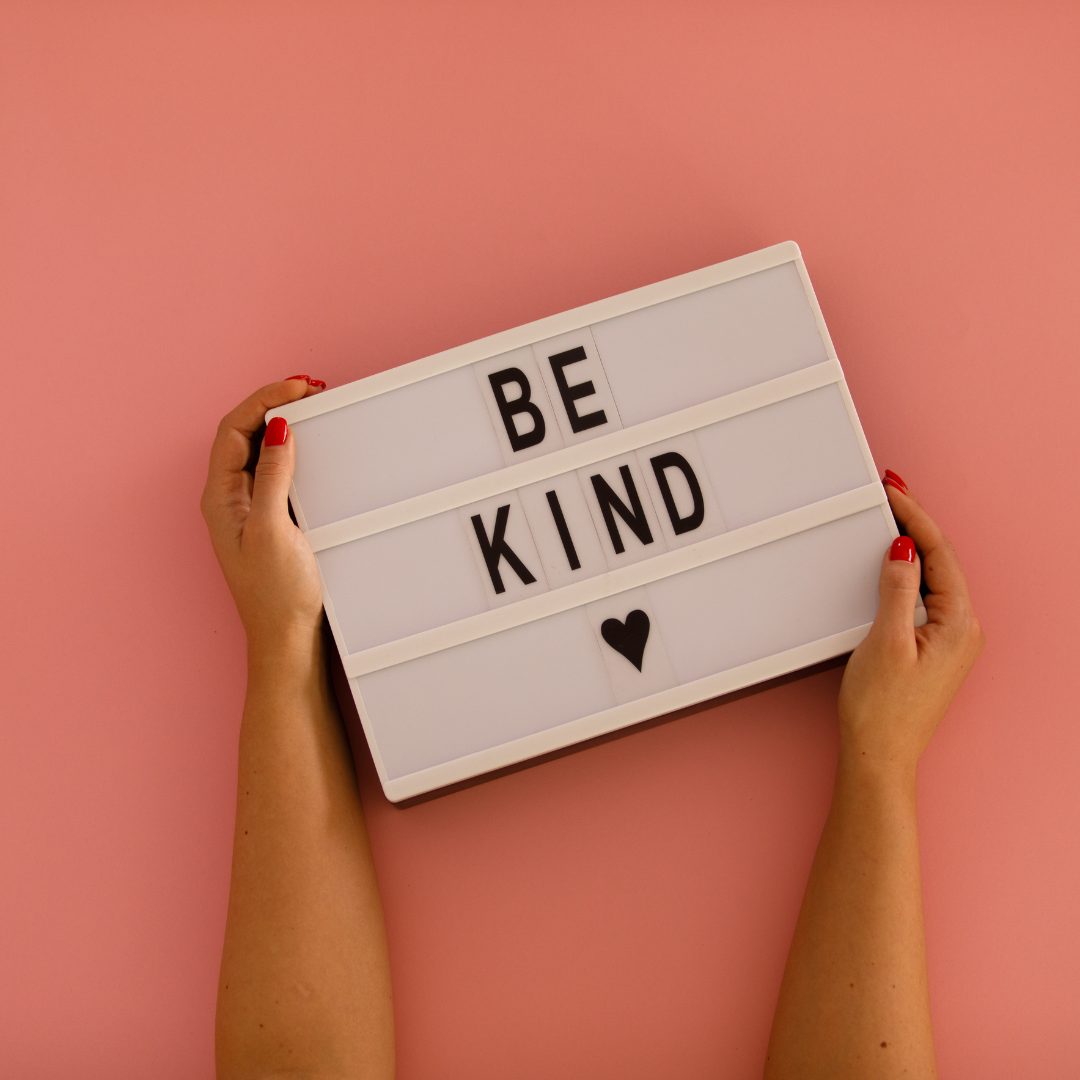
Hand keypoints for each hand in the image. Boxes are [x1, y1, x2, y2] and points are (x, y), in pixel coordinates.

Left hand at [200, 376, 327, 656]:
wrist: (287, 639)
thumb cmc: (276, 594)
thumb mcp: (274, 529)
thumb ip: (274, 477)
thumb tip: (279, 428)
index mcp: (220, 497)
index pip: (234, 429)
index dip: (264, 400)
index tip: (298, 388)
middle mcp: (230, 498)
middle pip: (244, 433)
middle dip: (274, 404)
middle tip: (311, 389)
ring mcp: (251, 508)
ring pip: (261, 450)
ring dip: (285, 424)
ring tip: (313, 407)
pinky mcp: (273, 519)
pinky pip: (277, 471)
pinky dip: (295, 450)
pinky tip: (315, 448)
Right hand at [837, 472, 985, 773]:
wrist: (879, 755)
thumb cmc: (882, 710)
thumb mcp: (885, 640)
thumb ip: (897, 590)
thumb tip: (904, 550)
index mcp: (958, 624)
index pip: (939, 553)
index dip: (915, 516)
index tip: (894, 491)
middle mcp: (962, 630)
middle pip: (940, 561)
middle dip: (915, 524)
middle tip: (892, 494)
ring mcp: (949, 641)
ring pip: (933, 578)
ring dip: (911, 547)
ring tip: (892, 519)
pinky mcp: (932, 650)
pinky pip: (924, 597)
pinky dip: (907, 574)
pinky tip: (892, 566)